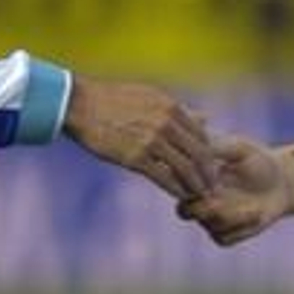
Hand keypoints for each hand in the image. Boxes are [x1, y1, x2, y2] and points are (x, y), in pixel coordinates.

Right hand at [63, 77, 214, 198]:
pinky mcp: (136, 157)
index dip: (209, 154)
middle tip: (212, 185)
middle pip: (198, 153)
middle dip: (208, 172)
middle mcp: (166, 123)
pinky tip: (181, 196)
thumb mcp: (150, 97)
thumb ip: (179, 110)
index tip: (211, 166)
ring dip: (195, 184)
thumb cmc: (113, 100)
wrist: (81, 105)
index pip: (201, 135)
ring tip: (199, 194)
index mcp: (171, 107)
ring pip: (185, 168)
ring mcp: (152, 140)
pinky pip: (164, 178)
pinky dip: (176, 189)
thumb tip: (206, 118)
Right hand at [177, 135, 291, 246]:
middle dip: (203, 207)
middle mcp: (199, 201)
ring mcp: (210, 220)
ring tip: (255, 207)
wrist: (281, 182)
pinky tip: (258, 215)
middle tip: (226, 199)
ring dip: (232, 217)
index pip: (178, 185)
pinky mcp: (225, 236)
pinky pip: (223, 239)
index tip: (218, 177)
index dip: (192, 184)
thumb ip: (220, 147)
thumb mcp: (240, 149)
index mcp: (195, 179)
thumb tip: (203, 147)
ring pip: (208, 225)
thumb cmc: (257, 160)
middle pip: (183, 212)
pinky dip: (241, 229)